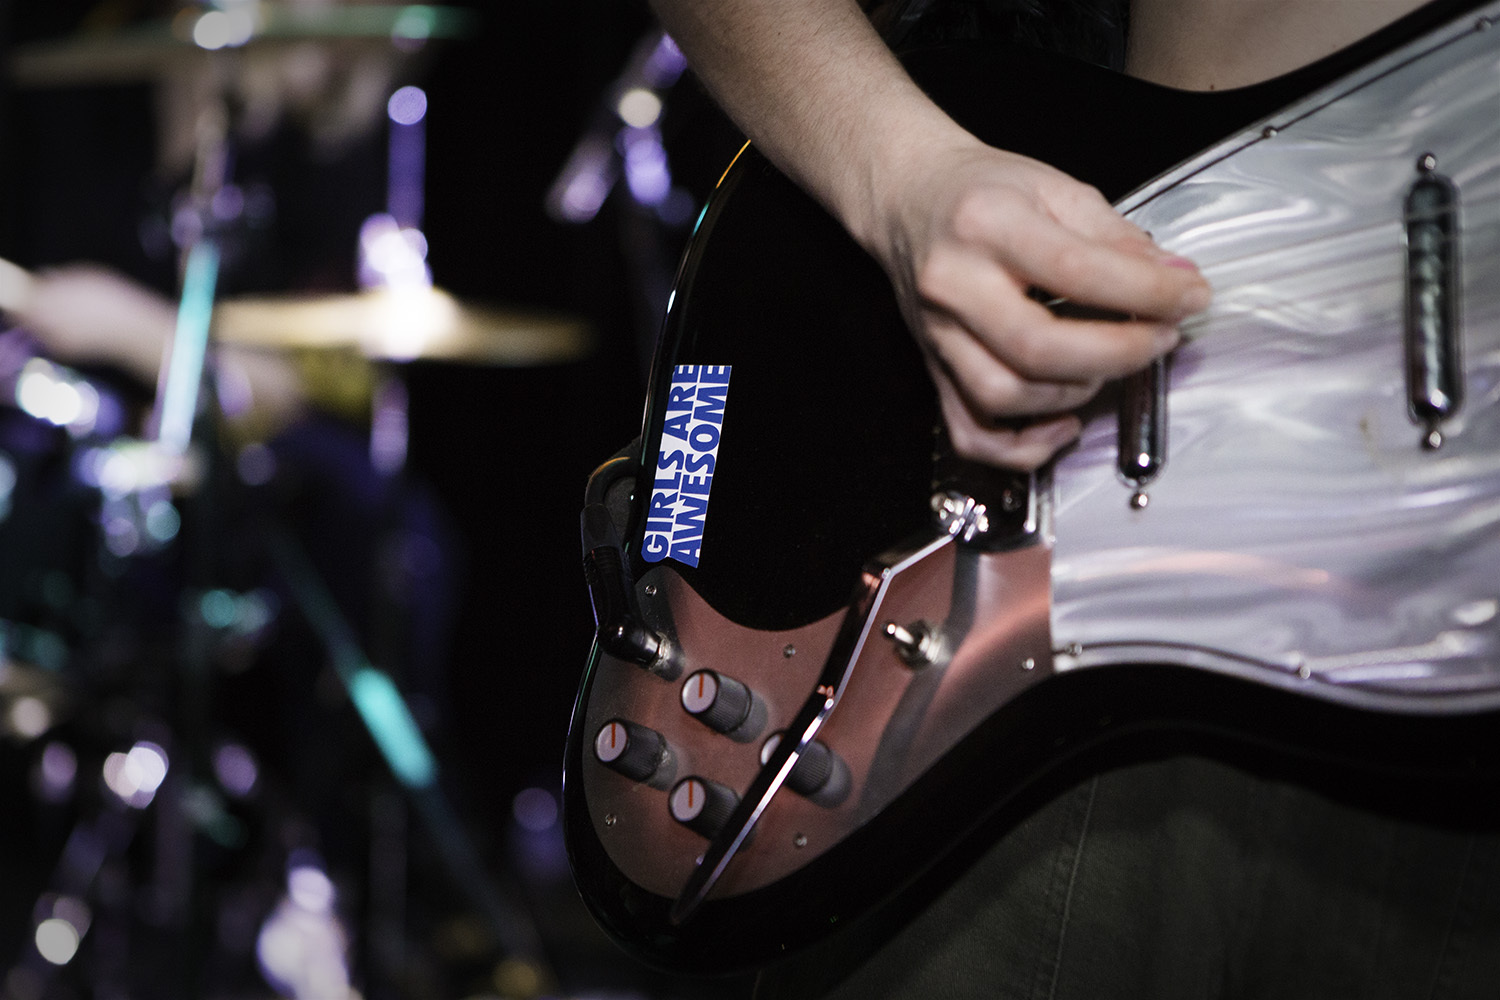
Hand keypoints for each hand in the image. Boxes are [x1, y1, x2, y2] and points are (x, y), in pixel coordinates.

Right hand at [865, 136, 1210, 468]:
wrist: (907, 198)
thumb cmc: (979, 192)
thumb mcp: (1054, 188)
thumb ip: (1116, 237)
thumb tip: (1177, 278)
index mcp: (985, 225)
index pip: (1075, 271)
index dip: (1147, 291)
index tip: (1190, 295)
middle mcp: (953, 284)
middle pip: (1039, 348)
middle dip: (1119, 352)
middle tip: (1160, 337)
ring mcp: (938, 335)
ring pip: (1006, 396)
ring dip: (1076, 393)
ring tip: (1109, 364)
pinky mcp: (934, 370)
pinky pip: (973, 434)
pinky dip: (1023, 447)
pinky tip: (1063, 425)